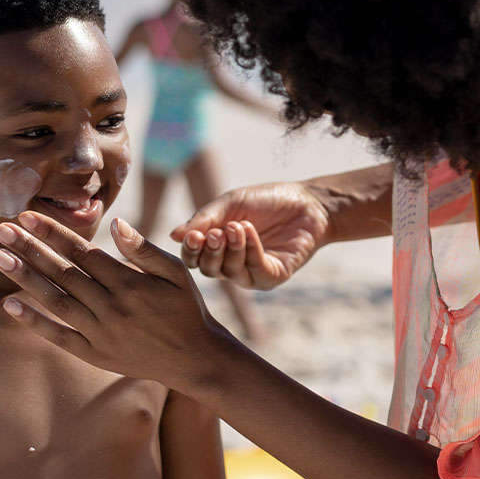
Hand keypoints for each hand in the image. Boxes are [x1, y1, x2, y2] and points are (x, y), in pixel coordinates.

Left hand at [0, 211, 224, 386]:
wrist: (195, 358)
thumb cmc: (186, 309)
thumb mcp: (176, 273)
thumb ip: (144, 249)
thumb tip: (115, 223)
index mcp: (130, 282)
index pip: (83, 252)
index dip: (54, 233)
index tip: (28, 216)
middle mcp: (112, 307)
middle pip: (63, 272)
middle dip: (30, 248)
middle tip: (1, 228)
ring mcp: (101, 333)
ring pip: (56, 301)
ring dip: (25, 278)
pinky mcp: (95, 355)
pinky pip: (59, 336)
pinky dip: (34, 322)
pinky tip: (10, 305)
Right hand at [169, 182, 330, 289]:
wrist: (307, 203)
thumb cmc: (266, 201)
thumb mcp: (230, 203)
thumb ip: (204, 219)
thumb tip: (172, 236)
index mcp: (217, 247)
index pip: (193, 258)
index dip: (190, 250)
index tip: (194, 235)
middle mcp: (231, 264)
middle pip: (207, 270)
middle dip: (209, 252)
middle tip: (215, 233)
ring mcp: (251, 273)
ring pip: (229, 272)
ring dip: (231, 249)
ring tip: (237, 226)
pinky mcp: (272, 276)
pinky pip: (255, 270)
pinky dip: (250, 250)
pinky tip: (250, 230)